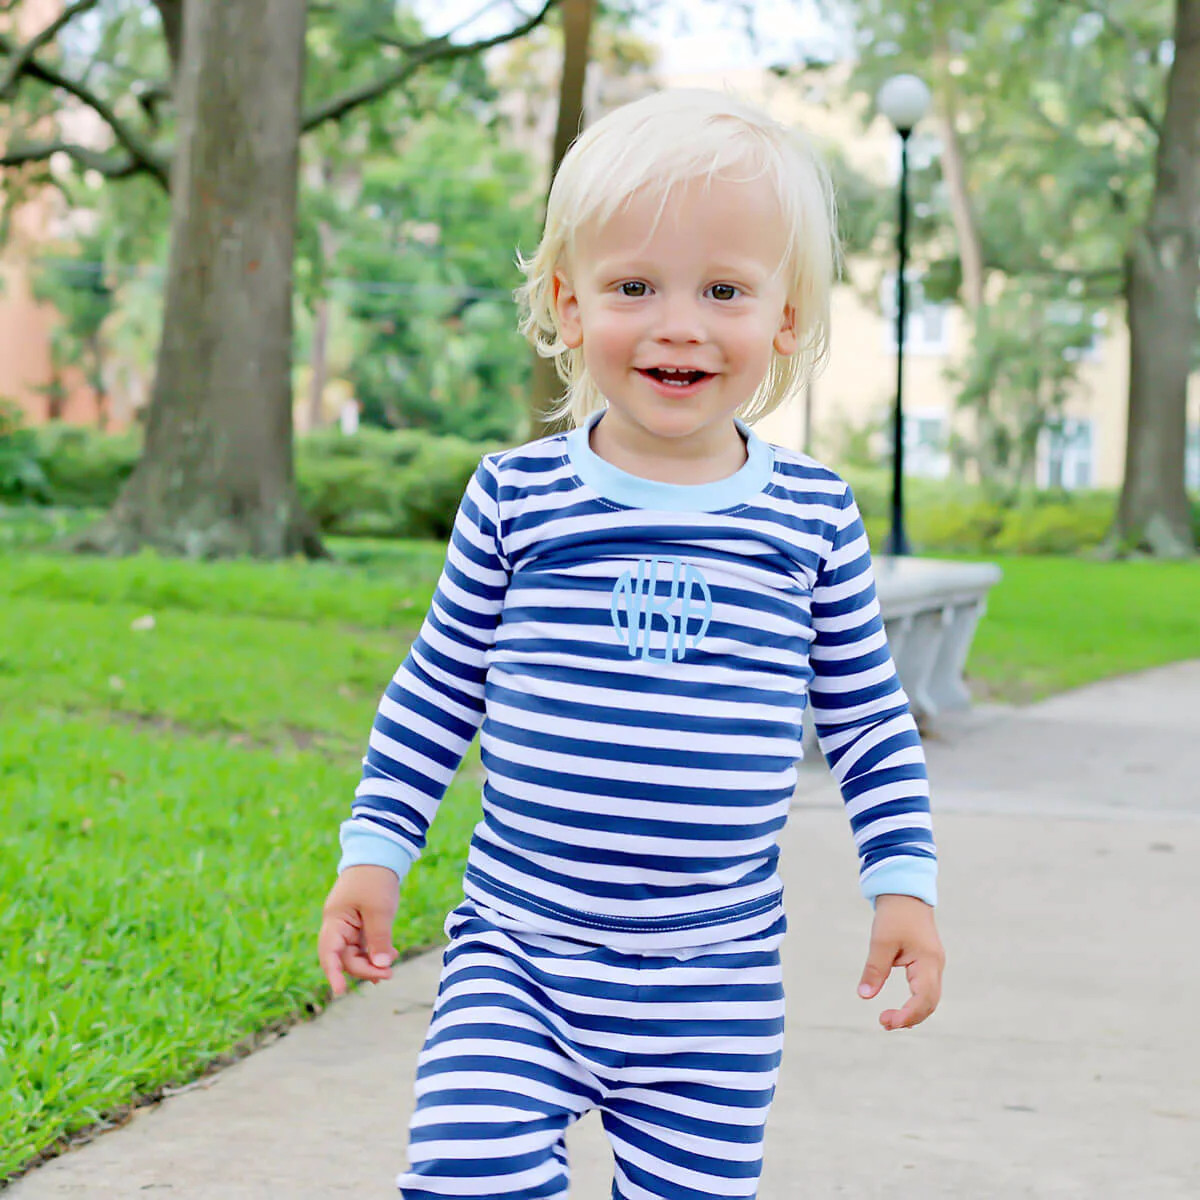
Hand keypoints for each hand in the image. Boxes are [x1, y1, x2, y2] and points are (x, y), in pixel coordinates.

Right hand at [318, 864, 400, 996]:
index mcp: (335, 920)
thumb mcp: (380, 910)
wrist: (380, 853)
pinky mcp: (359, 922)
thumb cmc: (376, 879)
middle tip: (388, 974)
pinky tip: (390, 955)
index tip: (340, 992)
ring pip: (354, 952)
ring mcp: (348, 924)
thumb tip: (380, 967)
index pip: (329, 953)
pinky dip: (375, 951)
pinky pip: (363, 944)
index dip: (333, 974)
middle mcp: (337, 925)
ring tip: (390, 968)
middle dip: (364, 968)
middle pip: (344, 957)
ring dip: (371, 962)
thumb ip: (379, 939)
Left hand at [857, 893, 944, 1030]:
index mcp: (928, 961)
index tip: (886, 1022)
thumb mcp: (880, 941)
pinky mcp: (928, 963)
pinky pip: (927, 990)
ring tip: (889, 1019)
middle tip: (883, 1022)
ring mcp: (934, 965)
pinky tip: (901, 1009)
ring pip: (930, 999)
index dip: (907, 1015)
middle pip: (930, 1003)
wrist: (905, 893)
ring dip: (913, 1013)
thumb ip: (874, 969)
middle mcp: (936, 966)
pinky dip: (916, 1003)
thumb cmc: (894, 915)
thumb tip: (864, 996)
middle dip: (910, 1018)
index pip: (923, 998)